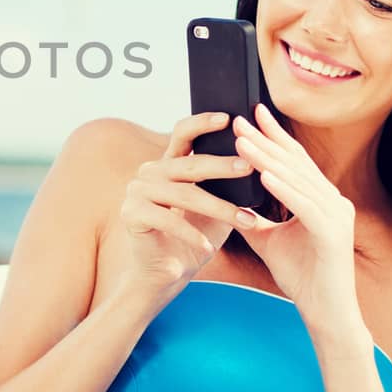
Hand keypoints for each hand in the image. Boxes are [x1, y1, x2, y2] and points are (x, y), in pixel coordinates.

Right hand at [118, 112, 248, 296]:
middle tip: (249, 167)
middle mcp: (150, 172)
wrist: (166, 273)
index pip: (184, 133)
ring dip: (218, 208)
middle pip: (189, 164)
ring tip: (245, 220)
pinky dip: (190, 235)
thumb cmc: (194, 237)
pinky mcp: (131, 213)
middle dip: (222, 166)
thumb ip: (228, 186)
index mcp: (169, 164)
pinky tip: (209, 246)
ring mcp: (137, 191)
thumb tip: (260, 163)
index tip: (228, 117)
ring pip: (184, 194)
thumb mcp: (216, 208)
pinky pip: (167, 219)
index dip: (203, 123)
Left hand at [230, 104, 359, 318]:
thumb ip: (253, 217)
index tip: (251, 113)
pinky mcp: (333, 234)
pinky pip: (304, 206)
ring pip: (297, 180)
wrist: (325, 315)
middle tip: (238, 118)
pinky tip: (263, 175)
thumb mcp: (269, 240)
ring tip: (242, 141)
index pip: (295, 159)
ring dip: (267, 159)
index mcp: (322, 199)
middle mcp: (334, 201)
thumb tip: (228, 199)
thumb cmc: (303, 277)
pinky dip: (283, 189)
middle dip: (265, 139)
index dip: (274, 134)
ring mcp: (337, 216)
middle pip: (295, 163)